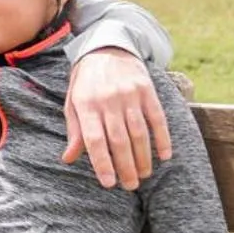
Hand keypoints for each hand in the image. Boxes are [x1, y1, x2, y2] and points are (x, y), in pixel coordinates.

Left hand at [63, 48, 170, 188]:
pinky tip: (165, 155)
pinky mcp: (147, 90)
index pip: (95, 140)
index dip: (102, 163)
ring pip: (139, 132)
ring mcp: (129, 94)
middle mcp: (109, 100)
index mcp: (87, 105)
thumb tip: (68, 159)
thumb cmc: (86, 82)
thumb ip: (74, 131)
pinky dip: (162, 137)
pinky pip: (157, 117)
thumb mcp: (73, 103)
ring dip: (143, 157)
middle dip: (126, 166)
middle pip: (119, 140)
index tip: (109, 184)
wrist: (106, 46)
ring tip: (144, 174)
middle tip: (131, 185)